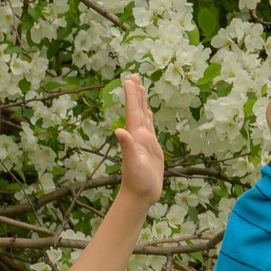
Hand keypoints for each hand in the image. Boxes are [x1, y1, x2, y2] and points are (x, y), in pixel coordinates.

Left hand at [113, 73, 163, 204]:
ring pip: (144, 116)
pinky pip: (150, 128)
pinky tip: (148, 113)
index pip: (133, 112)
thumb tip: (119, 131)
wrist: (140, 195)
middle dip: (136, 93)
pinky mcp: (152, 148)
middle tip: (133, 75)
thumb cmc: (137, 181)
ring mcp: (145, 141)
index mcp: (135, 136)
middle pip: (137, 110)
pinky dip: (149, 118)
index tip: (129, 79)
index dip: (131, 96)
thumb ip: (126, 146)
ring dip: (142, 102)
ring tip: (141, 87)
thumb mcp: (132, 163)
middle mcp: (138, 136)